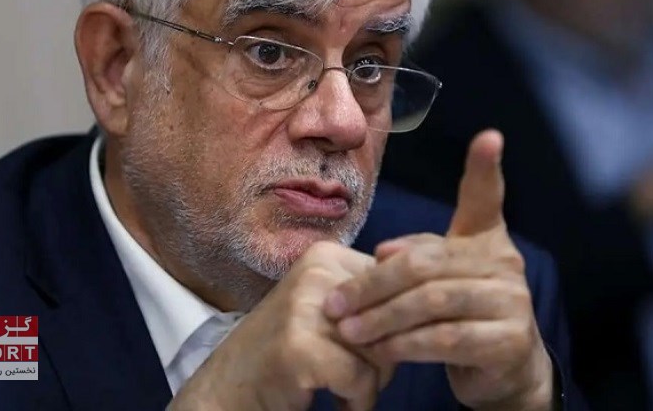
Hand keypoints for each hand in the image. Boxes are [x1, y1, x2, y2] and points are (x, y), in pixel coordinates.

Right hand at [169, 241, 392, 410]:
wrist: (227, 386)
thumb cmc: (287, 350)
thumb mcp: (325, 307)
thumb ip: (368, 297)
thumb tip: (425, 301)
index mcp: (325, 256)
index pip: (396, 285)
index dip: (392, 325)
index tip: (364, 345)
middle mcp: (315, 272)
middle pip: (392, 318)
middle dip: (383, 356)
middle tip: (351, 370)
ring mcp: (305, 308)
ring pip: (381, 352)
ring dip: (370, 382)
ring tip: (340, 385)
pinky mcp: (300, 347)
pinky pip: (362, 380)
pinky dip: (357, 401)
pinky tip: (336, 402)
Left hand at [323, 130, 552, 409]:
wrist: (502, 371)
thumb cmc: (459, 315)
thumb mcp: (434, 280)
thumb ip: (415, 257)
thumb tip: (384, 250)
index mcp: (486, 238)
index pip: (486, 199)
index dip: (486, 168)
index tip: (489, 136)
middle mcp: (504, 262)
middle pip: (427, 263)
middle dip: (373, 284)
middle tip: (335, 303)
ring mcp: (511, 301)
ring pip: (432, 302)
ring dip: (382, 317)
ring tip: (348, 330)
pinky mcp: (508, 340)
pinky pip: (446, 339)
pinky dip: (407, 344)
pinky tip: (381, 350)